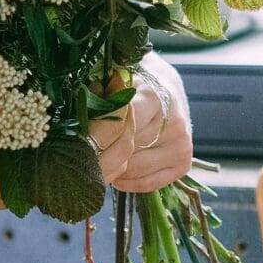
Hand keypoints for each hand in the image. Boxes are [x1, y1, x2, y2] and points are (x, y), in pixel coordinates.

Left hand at [90, 54, 193, 193]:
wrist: (166, 84)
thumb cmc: (134, 82)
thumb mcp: (116, 79)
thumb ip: (100, 95)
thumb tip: (79, 114)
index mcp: (154, 97)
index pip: (119, 125)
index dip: (96, 134)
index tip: (78, 139)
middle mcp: (173, 123)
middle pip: (125, 150)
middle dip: (102, 152)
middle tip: (86, 151)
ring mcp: (181, 145)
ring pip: (134, 169)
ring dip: (114, 168)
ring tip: (102, 158)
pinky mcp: (183, 163)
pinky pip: (149, 183)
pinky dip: (129, 182)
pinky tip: (117, 174)